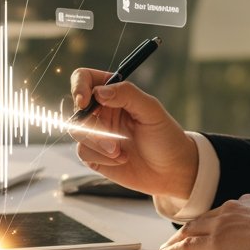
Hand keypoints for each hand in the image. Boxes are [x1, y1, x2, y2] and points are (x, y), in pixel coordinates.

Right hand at [69, 67, 197, 200]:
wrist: (172, 171)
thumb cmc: (166, 136)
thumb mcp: (152, 111)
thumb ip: (127, 94)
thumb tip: (98, 92)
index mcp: (115, 93)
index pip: (85, 78)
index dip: (78, 86)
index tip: (83, 102)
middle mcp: (102, 110)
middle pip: (77, 109)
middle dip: (93, 128)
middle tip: (114, 142)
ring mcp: (96, 132)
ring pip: (77, 132)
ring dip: (98, 144)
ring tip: (120, 153)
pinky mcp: (94, 154)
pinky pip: (83, 151)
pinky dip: (102, 158)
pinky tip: (122, 160)